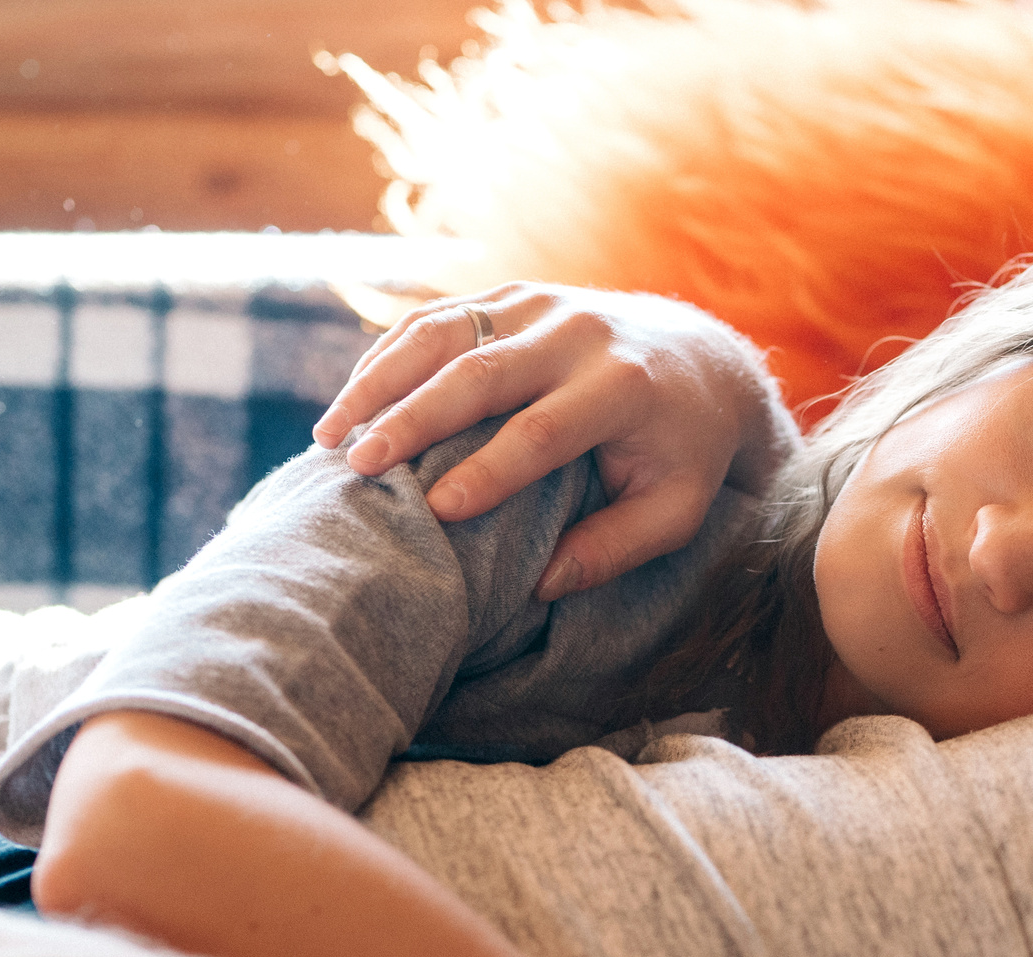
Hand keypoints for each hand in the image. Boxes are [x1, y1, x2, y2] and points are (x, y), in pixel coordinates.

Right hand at [312, 284, 800, 601]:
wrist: (702, 358)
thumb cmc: (684, 453)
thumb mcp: (675, 510)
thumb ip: (616, 548)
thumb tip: (541, 586)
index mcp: (626, 386)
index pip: (546, 429)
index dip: (491, 469)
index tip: (438, 511)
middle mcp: (581, 333)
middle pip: (483, 372)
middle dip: (414, 418)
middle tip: (358, 466)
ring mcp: (542, 303)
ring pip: (446, 332)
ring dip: (380, 380)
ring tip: (330, 436)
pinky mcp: (513, 294)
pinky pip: (440, 317)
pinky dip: (388, 355)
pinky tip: (351, 400)